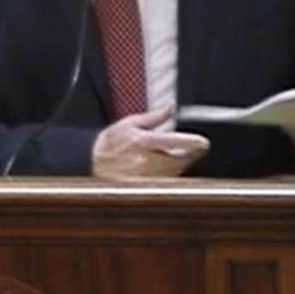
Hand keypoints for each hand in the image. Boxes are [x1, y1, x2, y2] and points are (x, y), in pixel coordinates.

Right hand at [91, 105, 210, 178]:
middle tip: (197, 148)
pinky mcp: (143, 187)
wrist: (90, 162)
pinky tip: (169, 169)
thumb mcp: (130, 123)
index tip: (204, 143)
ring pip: (174, 173)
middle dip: (190, 154)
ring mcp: (144, 176)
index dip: (192, 143)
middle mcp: (145, 161)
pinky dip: (171, 176)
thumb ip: (154, 116)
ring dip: (182, 165)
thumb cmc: (109, 143)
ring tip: (182, 156)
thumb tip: (171, 106)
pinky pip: (165, 183)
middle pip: (178, 160)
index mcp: (143, 142)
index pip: (173, 141)